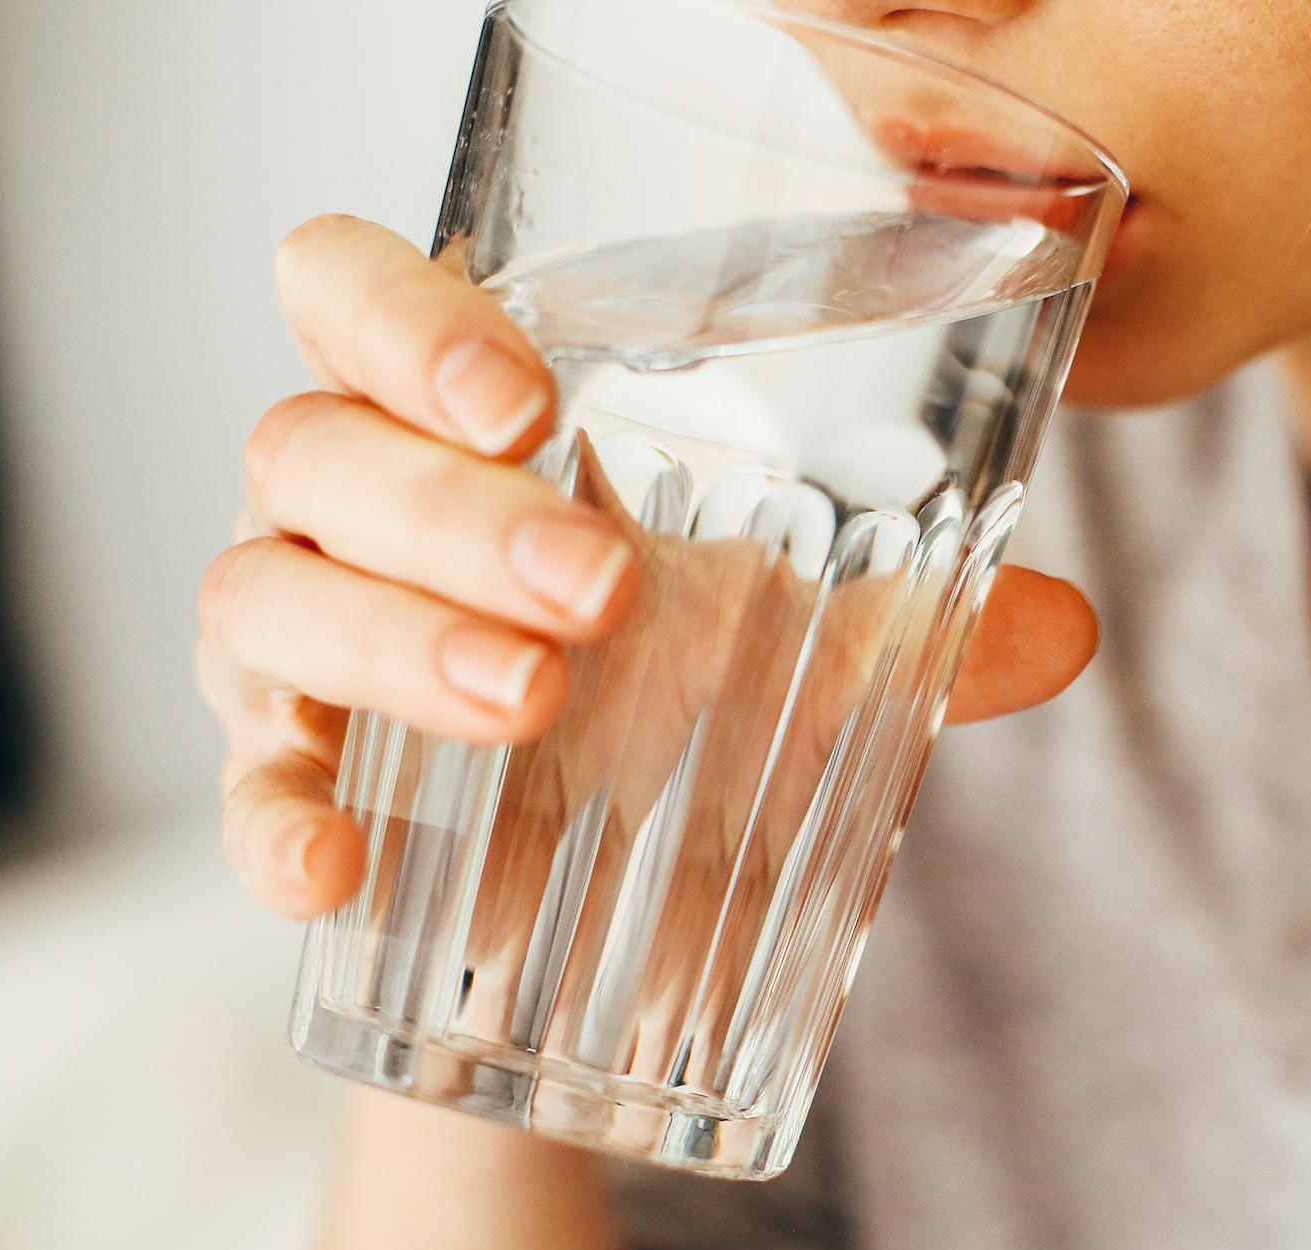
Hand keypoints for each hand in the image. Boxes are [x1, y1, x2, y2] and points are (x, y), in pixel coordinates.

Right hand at [199, 214, 1097, 921]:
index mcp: (457, 423)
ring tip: (534, 700)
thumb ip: (915, 627)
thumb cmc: (677, 700)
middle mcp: (349, 506)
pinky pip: (243, 786)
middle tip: (600, 588)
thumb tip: (1067, 628)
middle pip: (315, 443)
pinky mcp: (286, 777)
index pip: (351, 292)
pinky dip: (276, 819)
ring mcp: (295, 640)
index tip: (529, 399)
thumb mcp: (798, 649)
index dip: (405, 317)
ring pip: (264, 591)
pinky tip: (336, 869)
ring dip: (394, 641)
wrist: (603, 897)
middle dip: (452, 509)